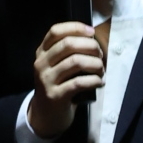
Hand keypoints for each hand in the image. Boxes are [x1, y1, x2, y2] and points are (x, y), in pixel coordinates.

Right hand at [28, 21, 104, 138]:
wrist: (45, 115)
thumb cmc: (58, 86)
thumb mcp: (56, 66)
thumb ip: (68, 52)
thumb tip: (93, 39)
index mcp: (41, 53)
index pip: (55, 31)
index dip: (75, 27)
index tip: (91, 32)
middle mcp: (41, 64)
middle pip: (68, 44)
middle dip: (90, 46)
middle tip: (101, 54)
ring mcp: (46, 80)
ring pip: (75, 62)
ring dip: (95, 64)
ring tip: (102, 69)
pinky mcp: (55, 96)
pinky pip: (79, 82)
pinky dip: (94, 80)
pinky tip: (100, 82)